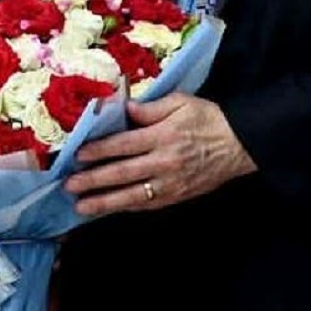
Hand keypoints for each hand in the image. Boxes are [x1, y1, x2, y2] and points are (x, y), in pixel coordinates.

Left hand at [62, 93, 256, 216]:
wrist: (240, 144)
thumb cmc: (209, 119)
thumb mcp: (181, 102)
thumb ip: (150, 107)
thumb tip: (122, 108)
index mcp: (163, 136)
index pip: (123, 144)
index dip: (99, 150)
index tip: (78, 155)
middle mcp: (164, 162)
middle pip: (122, 173)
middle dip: (94, 180)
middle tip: (70, 185)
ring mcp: (170, 183)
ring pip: (132, 196)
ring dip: (105, 202)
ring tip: (82, 207)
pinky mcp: (177, 196)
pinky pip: (147, 204)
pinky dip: (126, 207)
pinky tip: (110, 208)